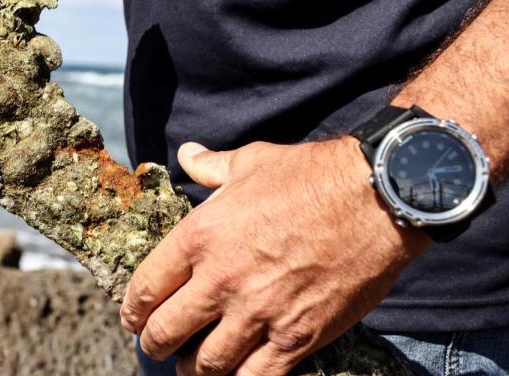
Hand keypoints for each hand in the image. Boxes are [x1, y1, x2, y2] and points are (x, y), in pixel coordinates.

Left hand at [119, 138, 430, 375]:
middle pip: (166, 332)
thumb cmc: (311, 176)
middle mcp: (221, 279)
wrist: (376, 199)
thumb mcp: (250, 161)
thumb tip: (187, 155)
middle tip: (155, 347)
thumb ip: (210, 167)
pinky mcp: (297, 337)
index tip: (132, 318)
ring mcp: (259, 312)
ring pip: (206, 364)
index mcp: (200, 235)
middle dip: (154, 345)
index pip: (146, 287)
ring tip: (191, 368)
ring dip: (192, 370)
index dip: (132, 310)